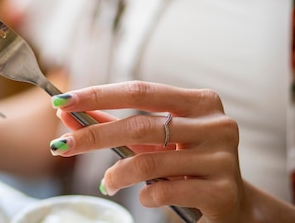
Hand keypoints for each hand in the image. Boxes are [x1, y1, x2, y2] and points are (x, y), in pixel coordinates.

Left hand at [51, 81, 247, 222]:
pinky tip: (143, 196)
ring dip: (116, 174)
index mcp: (200, 102)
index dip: (97, 95)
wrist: (233, 204)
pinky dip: (144, 196)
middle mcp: (215, 124)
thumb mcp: (154, 140)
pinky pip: (165, 192)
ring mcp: (222, 158)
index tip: (62, 101)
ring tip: (106, 183)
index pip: (140, 90)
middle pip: (140, 125)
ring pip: (149, 162)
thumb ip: (115, 124)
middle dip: (93, 136)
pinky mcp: (222, 192)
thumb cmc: (186, 164)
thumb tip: (67, 113)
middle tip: (61, 147)